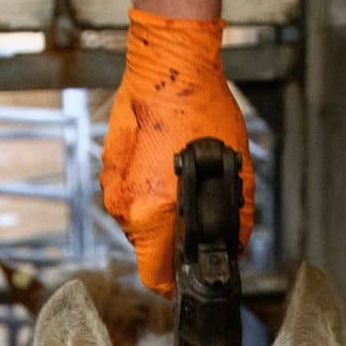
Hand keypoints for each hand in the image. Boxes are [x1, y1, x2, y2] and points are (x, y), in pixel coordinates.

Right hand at [100, 9, 255, 296]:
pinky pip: (126, 194)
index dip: (173, 282)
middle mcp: (126, 208)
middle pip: (148, 249)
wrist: (171, 63)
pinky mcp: (107, 165)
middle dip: (170, 239)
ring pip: (136, 222)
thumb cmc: (203, 111)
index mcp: (154, 216)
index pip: (154, 277)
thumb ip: (237, 219)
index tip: (185, 277)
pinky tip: (162, 161)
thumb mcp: (237, 170)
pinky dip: (143, 187)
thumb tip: (236, 247)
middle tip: (193, 210)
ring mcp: (112, 186)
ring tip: (178, 179)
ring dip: (157, 211)